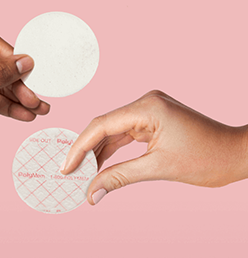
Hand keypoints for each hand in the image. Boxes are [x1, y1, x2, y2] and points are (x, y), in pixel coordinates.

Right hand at [60, 90, 247, 204]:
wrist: (236, 153)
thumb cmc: (208, 157)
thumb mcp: (159, 168)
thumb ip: (120, 177)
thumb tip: (93, 193)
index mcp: (147, 108)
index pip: (102, 125)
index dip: (80, 147)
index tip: (66, 167)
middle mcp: (145, 104)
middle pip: (104, 127)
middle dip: (86, 151)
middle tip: (70, 173)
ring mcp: (148, 111)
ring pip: (113, 132)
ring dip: (97, 152)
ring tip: (81, 172)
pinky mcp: (152, 121)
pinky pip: (125, 135)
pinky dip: (112, 150)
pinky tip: (99, 164)